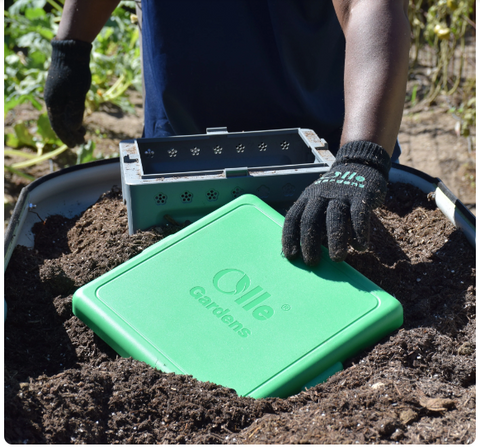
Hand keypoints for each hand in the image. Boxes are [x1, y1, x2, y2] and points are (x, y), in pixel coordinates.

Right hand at [44, 40, 91, 147]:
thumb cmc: (75, 73)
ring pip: (62, 115)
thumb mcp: (77, 94)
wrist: (70, 52)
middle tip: (81, 142)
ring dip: (72, 125)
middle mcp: (52, 100)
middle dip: (70, 134)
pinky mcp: (61, 89)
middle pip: (60, 122)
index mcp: (54, 103)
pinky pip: (64, 107)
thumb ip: (75, 112)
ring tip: (82, 133)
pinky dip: (71, 115)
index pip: (58, 125)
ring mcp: (56, 94)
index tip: (75, 146)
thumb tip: (73, 128)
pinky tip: (78, 118)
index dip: (67, 137)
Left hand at [282, 141, 390, 265]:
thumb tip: (303, 250)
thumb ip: (313, 219)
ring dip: (335, 240)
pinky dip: (359, 232)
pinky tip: (360, 247)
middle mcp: (321, 195)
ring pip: (334, 218)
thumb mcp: (318, 199)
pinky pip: (358, 215)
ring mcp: (341, 194)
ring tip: (337, 258)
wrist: (359, 164)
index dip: (289, 237)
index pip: (293, 217)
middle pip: (310, 220)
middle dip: (309, 243)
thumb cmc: (335, 192)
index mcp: (307, 197)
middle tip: (312, 263)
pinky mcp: (361, 195)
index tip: (291, 255)